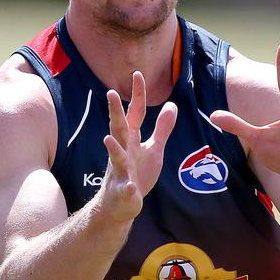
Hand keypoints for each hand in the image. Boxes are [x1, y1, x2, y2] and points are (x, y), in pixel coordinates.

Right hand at [100, 71, 176, 221]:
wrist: (120, 204)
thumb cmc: (137, 173)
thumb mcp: (154, 149)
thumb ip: (162, 128)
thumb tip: (172, 105)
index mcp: (132, 139)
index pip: (135, 113)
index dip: (137, 95)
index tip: (137, 74)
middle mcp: (123, 151)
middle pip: (119, 129)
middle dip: (115, 112)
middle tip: (109, 93)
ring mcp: (121, 171)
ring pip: (116, 157)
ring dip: (112, 148)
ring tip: (107, 140)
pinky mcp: (123, 191)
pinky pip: (125, 189)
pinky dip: (128, 188)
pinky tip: (131, 187)